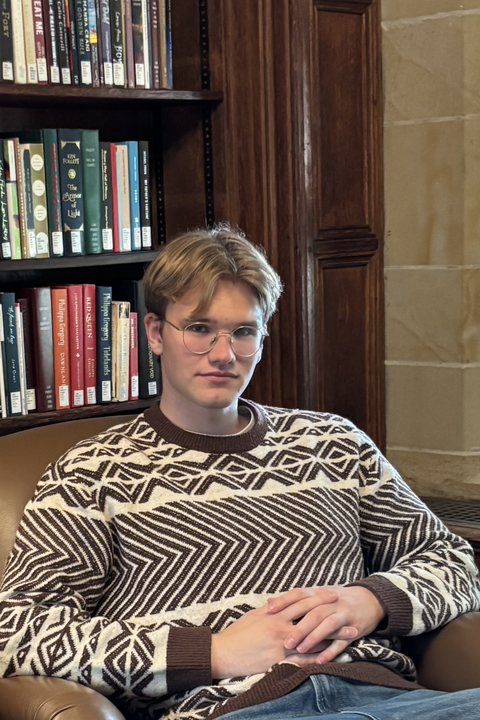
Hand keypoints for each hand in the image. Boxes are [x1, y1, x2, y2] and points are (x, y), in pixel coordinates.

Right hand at [211, 590, 348, 678]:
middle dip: (331, 615)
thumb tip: (282, 600)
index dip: (319, 597)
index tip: (333, 594)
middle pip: (312, 620)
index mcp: (275, 614)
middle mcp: (281, 628)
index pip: (302, 602)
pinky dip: (319, 659)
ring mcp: (282, 646)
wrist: (224, 653)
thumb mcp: (254, 614)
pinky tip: (333, 657)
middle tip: (348, 612)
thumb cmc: (238, 632)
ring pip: (313, 641)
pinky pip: (304, 662)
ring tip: (351, 635)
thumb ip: (271, 607)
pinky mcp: (279, 662)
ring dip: (333, 638)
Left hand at [266, 585, 384, 663]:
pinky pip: (342, 641)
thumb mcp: (317, 595)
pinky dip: (331, 651)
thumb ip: (295, 601)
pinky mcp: (354, 628)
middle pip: (313, 612)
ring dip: (313, 637)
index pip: (299, 594)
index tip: (269, 610)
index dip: (284, 601)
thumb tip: (268, 604)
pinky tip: (320, 661)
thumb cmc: (336, 599)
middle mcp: (331, 602)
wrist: (370, 600)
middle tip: (285, 642)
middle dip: (299, 627)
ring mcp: (343, 614)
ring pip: (327, 625)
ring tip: (300, 649)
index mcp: (319, 593)